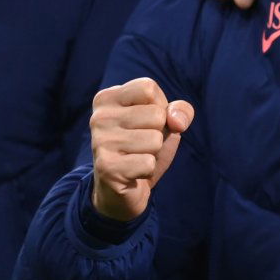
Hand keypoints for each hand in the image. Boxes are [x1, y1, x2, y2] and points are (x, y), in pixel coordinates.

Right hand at [89, 78, 192, 221]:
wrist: (120, 191)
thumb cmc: (143, 148)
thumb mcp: (165, 123)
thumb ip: (180, 111)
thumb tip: (177, 121)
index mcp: (107, 98)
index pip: (148, 88)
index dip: (160, 107)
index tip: (146, 122)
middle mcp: (99, 117)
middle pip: (156, 114)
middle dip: (158, 133)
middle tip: (141, 145)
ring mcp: (100, 142)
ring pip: (155, 139)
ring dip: (153, 153)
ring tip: (136, 157)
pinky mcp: (106, 167)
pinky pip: (148, 163)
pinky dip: (148, 170)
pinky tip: (133, 172)